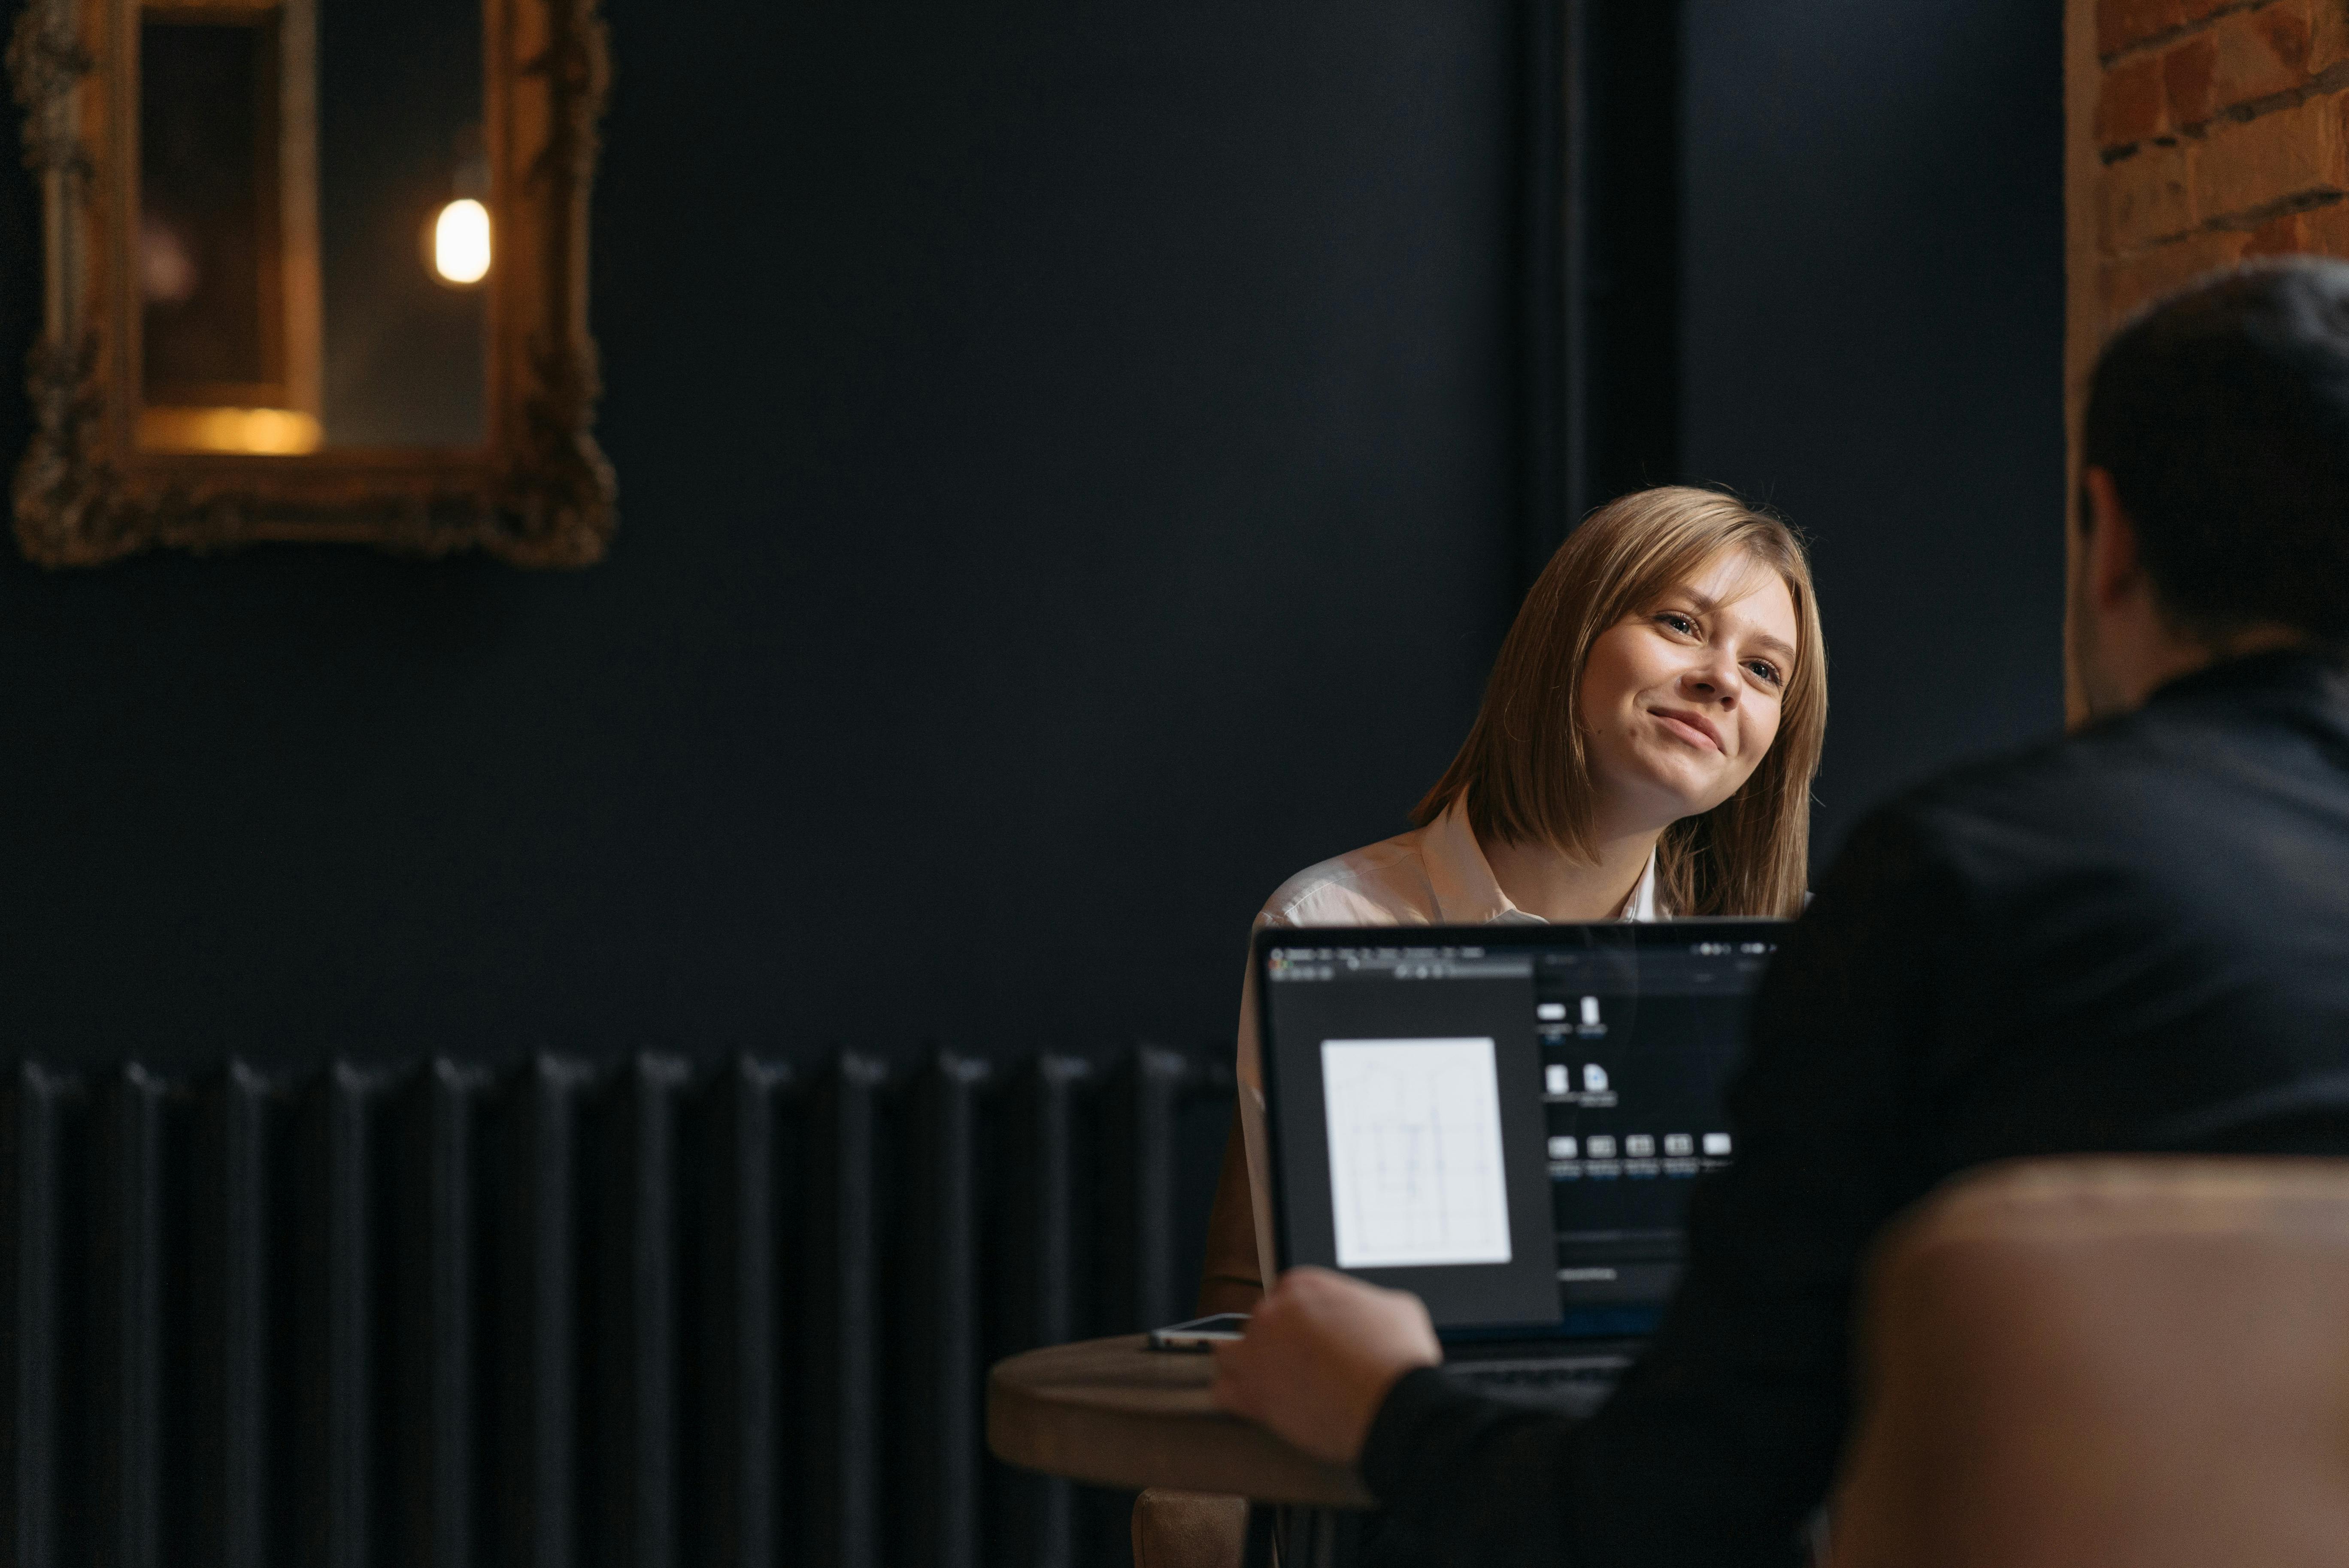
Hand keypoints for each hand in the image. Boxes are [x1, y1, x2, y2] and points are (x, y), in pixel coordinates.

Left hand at [1209, 1266, 1441, 1464]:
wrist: (1395, 1405)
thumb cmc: (1399, 1358)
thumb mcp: (1397, 1307)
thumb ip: (1370, 1304)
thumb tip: (1371, 1315)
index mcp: (1304, 1286)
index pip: (1284, 1297)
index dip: (1298, 1322)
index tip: (1309, 1339)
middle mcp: (1273, 1312)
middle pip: (1259, 1326)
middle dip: (1276, 1345)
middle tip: (1300, 1367)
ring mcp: (1257, 1352)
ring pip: (1230, 1354)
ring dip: (1245, 1367)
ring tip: (1267, 1384)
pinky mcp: (1252, 1393)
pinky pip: (1223, 1392)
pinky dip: (1235, 1399)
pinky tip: (1252, 1405)